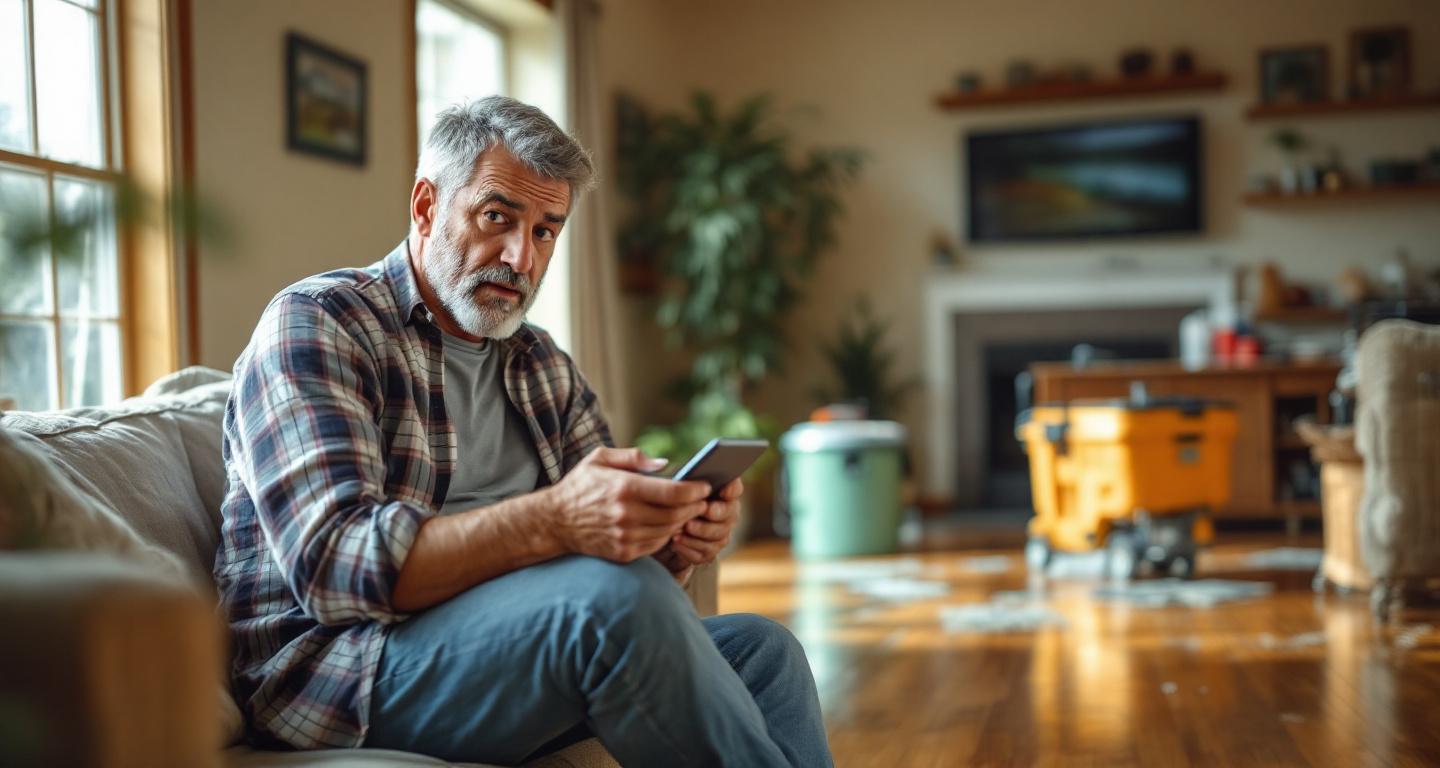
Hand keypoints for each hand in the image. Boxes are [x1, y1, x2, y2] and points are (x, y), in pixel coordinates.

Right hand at [546, 447, 711, 562]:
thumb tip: (665, 464)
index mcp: (623, 487)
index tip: (705, 486)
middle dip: (694, 506)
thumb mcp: (600, 458)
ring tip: (689, 511)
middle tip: (703, 500)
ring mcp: (625, 536)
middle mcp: (626, 514)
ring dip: (683, 521)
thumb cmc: (581, 485)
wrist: (555, 521)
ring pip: (668, 531)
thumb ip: (633, 457)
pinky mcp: (623, 553)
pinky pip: (656, 544)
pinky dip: (666, 534)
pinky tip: (668, 524)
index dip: (694, 490)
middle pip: (675, 514)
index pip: (672, 492)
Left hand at [664, 478, 741, 569]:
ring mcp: (719, 535)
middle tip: (704, 510)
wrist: (664, 531)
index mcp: (721, 494)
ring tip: (682, 528)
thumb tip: (662, 465)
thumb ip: (674, 478)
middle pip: (729, 513)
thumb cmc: (670, 503)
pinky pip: (704, 553)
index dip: (732, 488)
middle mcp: (726, 514)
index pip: (735, 488)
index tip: (723, 488)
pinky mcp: (708, 553)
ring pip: (718, 535)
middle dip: (717, 512)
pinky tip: (676, 542)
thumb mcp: (672, 488)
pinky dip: (689, 548)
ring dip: (699, 531)